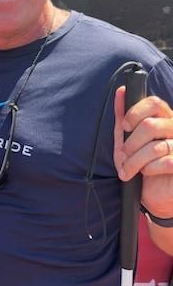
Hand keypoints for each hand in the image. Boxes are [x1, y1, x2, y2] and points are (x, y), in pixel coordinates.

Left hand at [114, 87, 172, 216]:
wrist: (154, 194)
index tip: (125, 127)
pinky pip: (164, 162)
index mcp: (164, 119)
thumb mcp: (126, 139)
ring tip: (128, 170)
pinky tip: (146, 174)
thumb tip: (120, 91)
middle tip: (124, 155)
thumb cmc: (141, 164)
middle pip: (150, 125)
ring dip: (134, 161)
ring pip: (154, 147)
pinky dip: (148, 170)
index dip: (136, 112)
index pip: (154, 103)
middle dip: (131, 143)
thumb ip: (124, 116)